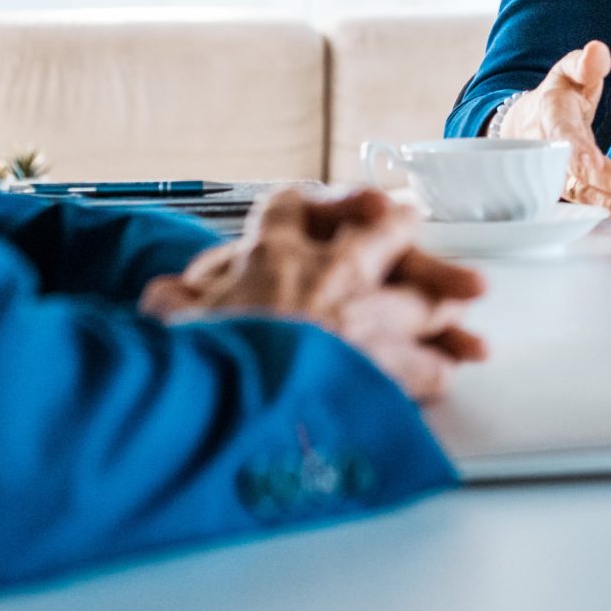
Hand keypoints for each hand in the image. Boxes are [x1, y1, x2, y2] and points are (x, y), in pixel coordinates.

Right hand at [140, 188, 488, 402]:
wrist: (222, 412)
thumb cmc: (193, 366)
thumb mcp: (167, 322)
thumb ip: (173, 300)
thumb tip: (160, 294)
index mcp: (271, 253)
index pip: (298, 202)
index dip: (324, 197)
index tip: (338, 201)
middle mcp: (327, 273)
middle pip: (390, 231)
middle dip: (404, 231)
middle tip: (412, 232)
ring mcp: (362, 319)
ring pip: (420, 300)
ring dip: (437, 310)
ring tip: (449, 317)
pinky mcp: (383, 369)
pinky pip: (423, 365)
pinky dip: (433, 371)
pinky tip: (441, 376)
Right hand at [495, 40, 610, 223]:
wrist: (526, 124)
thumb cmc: (554, 97)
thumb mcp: (567, 72)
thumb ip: (584, 63)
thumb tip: (597, 50)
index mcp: (552, 116)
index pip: (563, 135)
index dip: (575, 150)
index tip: (591, 162)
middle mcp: (552, 149)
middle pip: (575, 170)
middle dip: (603, 183)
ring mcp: (557, 172)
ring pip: (581, 191)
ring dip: (608, 203)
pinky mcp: (568, 187)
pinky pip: (585, 200)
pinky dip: (606, 209)